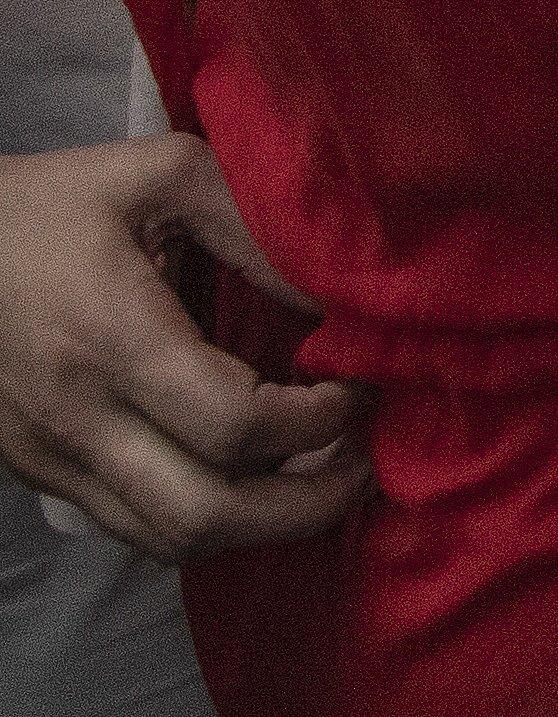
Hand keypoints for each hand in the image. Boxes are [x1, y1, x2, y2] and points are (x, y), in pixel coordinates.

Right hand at [0, 137, 372, 559]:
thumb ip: (256, 231)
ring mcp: (49, 457)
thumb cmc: (54, 203)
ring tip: (318, 479)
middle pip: (204, 513)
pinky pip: (131, 528)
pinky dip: (204, 520)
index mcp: (109, 337)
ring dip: (259, 526)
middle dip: (304, 506)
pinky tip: (248, 478)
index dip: (318, 423)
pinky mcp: (37, 474)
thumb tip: (337, 300)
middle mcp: (75, 415)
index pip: (233, 426)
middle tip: (361, 465)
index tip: (358, 390)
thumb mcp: (163, 175)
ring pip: (167, 540)